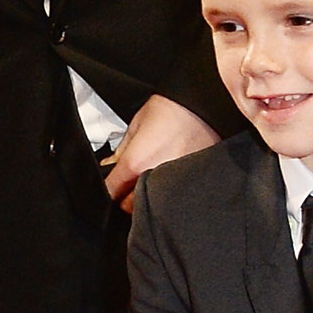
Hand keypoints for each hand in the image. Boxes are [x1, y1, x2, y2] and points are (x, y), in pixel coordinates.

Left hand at [103, 92, 219, 203]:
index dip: (108, 190)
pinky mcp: (191, 184)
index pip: (111, 193)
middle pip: (131, 206)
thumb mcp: (136, 125)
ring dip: (148, 196)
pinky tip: (169, 177)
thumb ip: (121, 151)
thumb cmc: (172, 109)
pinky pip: (173, 197)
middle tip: (130, 182)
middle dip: (126, 197)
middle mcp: (155, 179)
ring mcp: (175, 185)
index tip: (112, 185)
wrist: (204, 106)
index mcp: (136, 164)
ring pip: (153, 204)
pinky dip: (168, 192)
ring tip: (152, 179)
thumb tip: (110, 165)